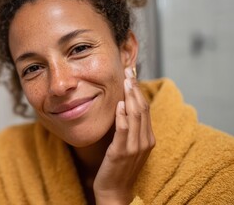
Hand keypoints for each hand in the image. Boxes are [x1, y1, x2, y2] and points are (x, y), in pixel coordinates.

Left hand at [93, 67, 155, 204]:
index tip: (132, 74)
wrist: (114, 190)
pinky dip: (122, 116)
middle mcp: (144, 141)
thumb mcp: (127, 144)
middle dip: (135, 88)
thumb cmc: (119, 166)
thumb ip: (129, 128)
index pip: (145, 108)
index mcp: (147, 138)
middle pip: (142, 109)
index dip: (139, 90)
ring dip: (130, 97)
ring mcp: (134, 147)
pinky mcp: (121, 152)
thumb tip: (124, 105)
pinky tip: (119, 105)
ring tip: (125, 82)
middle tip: (128, 71)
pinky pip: (123, 131)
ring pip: (135, 116)